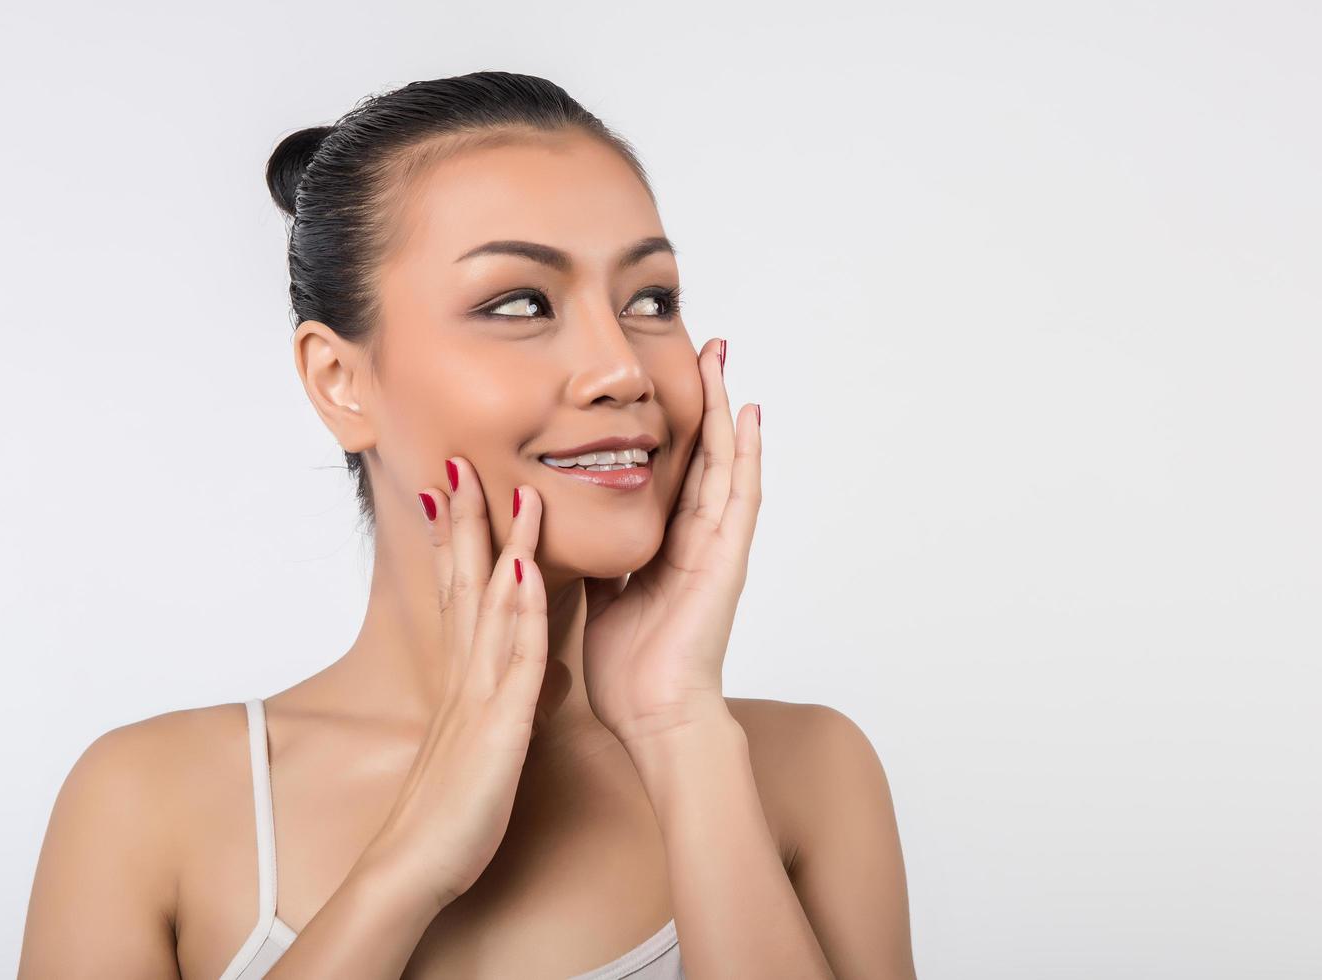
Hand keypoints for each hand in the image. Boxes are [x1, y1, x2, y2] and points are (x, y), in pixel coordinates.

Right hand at [355, 462, 548, 915]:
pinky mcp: (499, 723)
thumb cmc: (450, 806)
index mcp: (462, 676)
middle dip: (463, 520)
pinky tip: (524, 570)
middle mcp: (465, 672)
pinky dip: (520, 610)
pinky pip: (515, 657)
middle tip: (458, 461)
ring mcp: (479, 693)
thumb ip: (490, 697)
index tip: (455, 489)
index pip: (458, 592)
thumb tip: (513, 669)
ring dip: (495, 544)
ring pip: (489, 604)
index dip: (458, 540)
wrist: (417, 865)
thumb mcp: (475, 738)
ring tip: (501, 488)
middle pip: (462, 582)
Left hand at [582, 339, 761, 748]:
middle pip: (703, 454)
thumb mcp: (602, 596)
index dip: (670, 423)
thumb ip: (600, 559)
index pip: (672, 470)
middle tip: (703, 344)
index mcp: (665, 547)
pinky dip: (747, 455)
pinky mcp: (727, 561)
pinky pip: (741, 498)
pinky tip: (749, 414)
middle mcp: (696, 540)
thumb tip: (573, 527)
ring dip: (724, 408)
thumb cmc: (629, 670)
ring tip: (723, 357)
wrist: (655, 718)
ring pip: (724, 462)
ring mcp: (717, 548)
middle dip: (703, 399)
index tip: (663, 377)